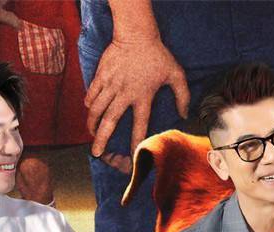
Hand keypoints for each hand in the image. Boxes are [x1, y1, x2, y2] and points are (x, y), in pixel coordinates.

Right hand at [85, 37, 189, 168]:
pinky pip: (92, 93)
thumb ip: (183, 96)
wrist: (136, 34)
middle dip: (102, 139)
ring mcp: (111, 84)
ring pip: (97, 109)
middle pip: (110, 121)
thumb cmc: (157, 54)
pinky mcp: (101, 75)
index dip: (134, 142)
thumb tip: (184, 114)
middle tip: (96, 153)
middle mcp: (125, 93)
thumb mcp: (176, 74)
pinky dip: (89, 103)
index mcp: (143, 96)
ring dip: (92, 123)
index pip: (139, 125)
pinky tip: (89, 110)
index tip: (131, 155)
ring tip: (90, 133)